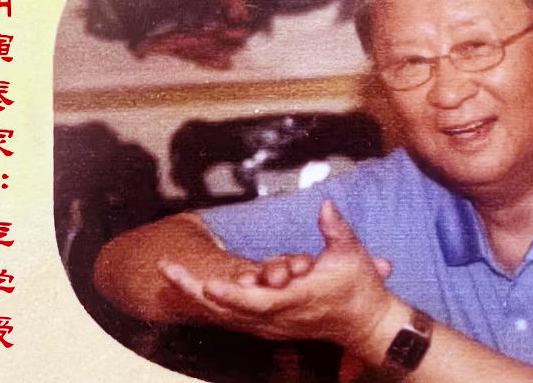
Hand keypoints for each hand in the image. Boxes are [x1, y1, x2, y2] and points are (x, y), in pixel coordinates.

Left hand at [160, 201, 394, 348]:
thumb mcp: (353, 254)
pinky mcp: (268, 327)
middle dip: (195, 290)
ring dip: (195, 297)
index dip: (234, 295)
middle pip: (230, 310)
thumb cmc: (359, 287)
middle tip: (168, 268)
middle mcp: (280, 317)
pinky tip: (189, 288)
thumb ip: (335, 228)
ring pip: (226, 316)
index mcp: (299, 299)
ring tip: (170, 273)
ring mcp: (272, 326)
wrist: (364, 324)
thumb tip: (325, 205)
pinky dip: (209, 305)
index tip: (209, 284)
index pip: (260, 302)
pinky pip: (232, 319)